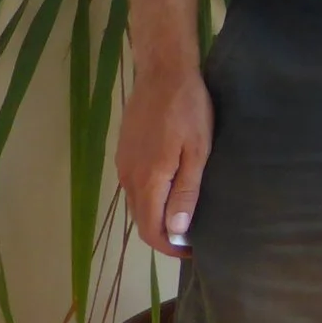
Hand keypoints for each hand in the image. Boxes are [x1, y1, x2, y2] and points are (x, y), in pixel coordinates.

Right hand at [118, 60, 212, 256]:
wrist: (163, 71)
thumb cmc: (188, 108)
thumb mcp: (198, 150)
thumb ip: (186, 192)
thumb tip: (175, 231)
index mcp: (148, 180)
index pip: (151, 230)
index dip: (170, 247)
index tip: (192, 251)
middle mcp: (129, 177)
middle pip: (141, 221)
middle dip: (163, 235)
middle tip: (192, 236)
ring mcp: (123, 164)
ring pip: (136, 204)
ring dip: (156, 216)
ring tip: (183, 217)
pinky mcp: (123, 152)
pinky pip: (134, 186)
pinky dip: (149, 198)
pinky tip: (169, 191)